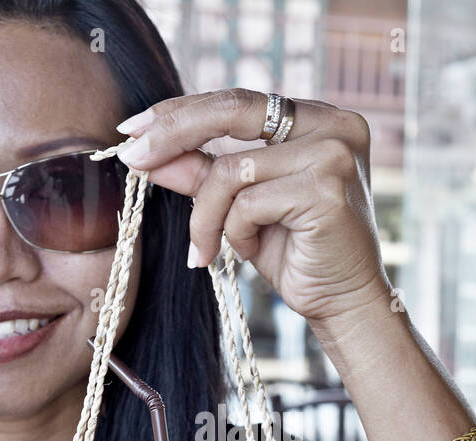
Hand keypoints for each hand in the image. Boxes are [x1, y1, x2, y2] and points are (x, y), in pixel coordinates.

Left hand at [113, 88, 394, 334]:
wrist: (343, 304)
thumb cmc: (297, 255)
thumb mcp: (240, 208)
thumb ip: (202, 174)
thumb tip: (148, 154)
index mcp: (318, 118)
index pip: (236, 102)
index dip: (180, 112)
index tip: (133, 130)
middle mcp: (333, 126)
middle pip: (232, 112)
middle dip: (173, 135)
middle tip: (132, 158)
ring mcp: (333, 154)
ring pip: (232, 171)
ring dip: (206, 216)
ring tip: (209, 249)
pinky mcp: (326, 188)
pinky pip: (248, 203)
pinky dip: (234, 233)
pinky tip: (247, 252)